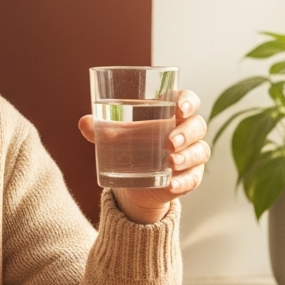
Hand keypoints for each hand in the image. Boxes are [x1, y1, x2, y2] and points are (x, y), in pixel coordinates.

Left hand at [79, 89, 209, 224]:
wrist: (134, 181)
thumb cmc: (130, 146)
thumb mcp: (116, 137)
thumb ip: (101, 130)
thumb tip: (84, 123)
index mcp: (171, 113)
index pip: (187, 100)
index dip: (188, 101)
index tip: (180, 108)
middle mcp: (186, 131)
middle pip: (197, 126)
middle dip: (186, 133)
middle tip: (170, 142)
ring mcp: (191, 154)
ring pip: (200, 151)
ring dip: (187, 156)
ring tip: (171, 162)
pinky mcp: (191, 177)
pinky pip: (193, 178)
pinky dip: (184, 181)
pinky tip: (172, 184)